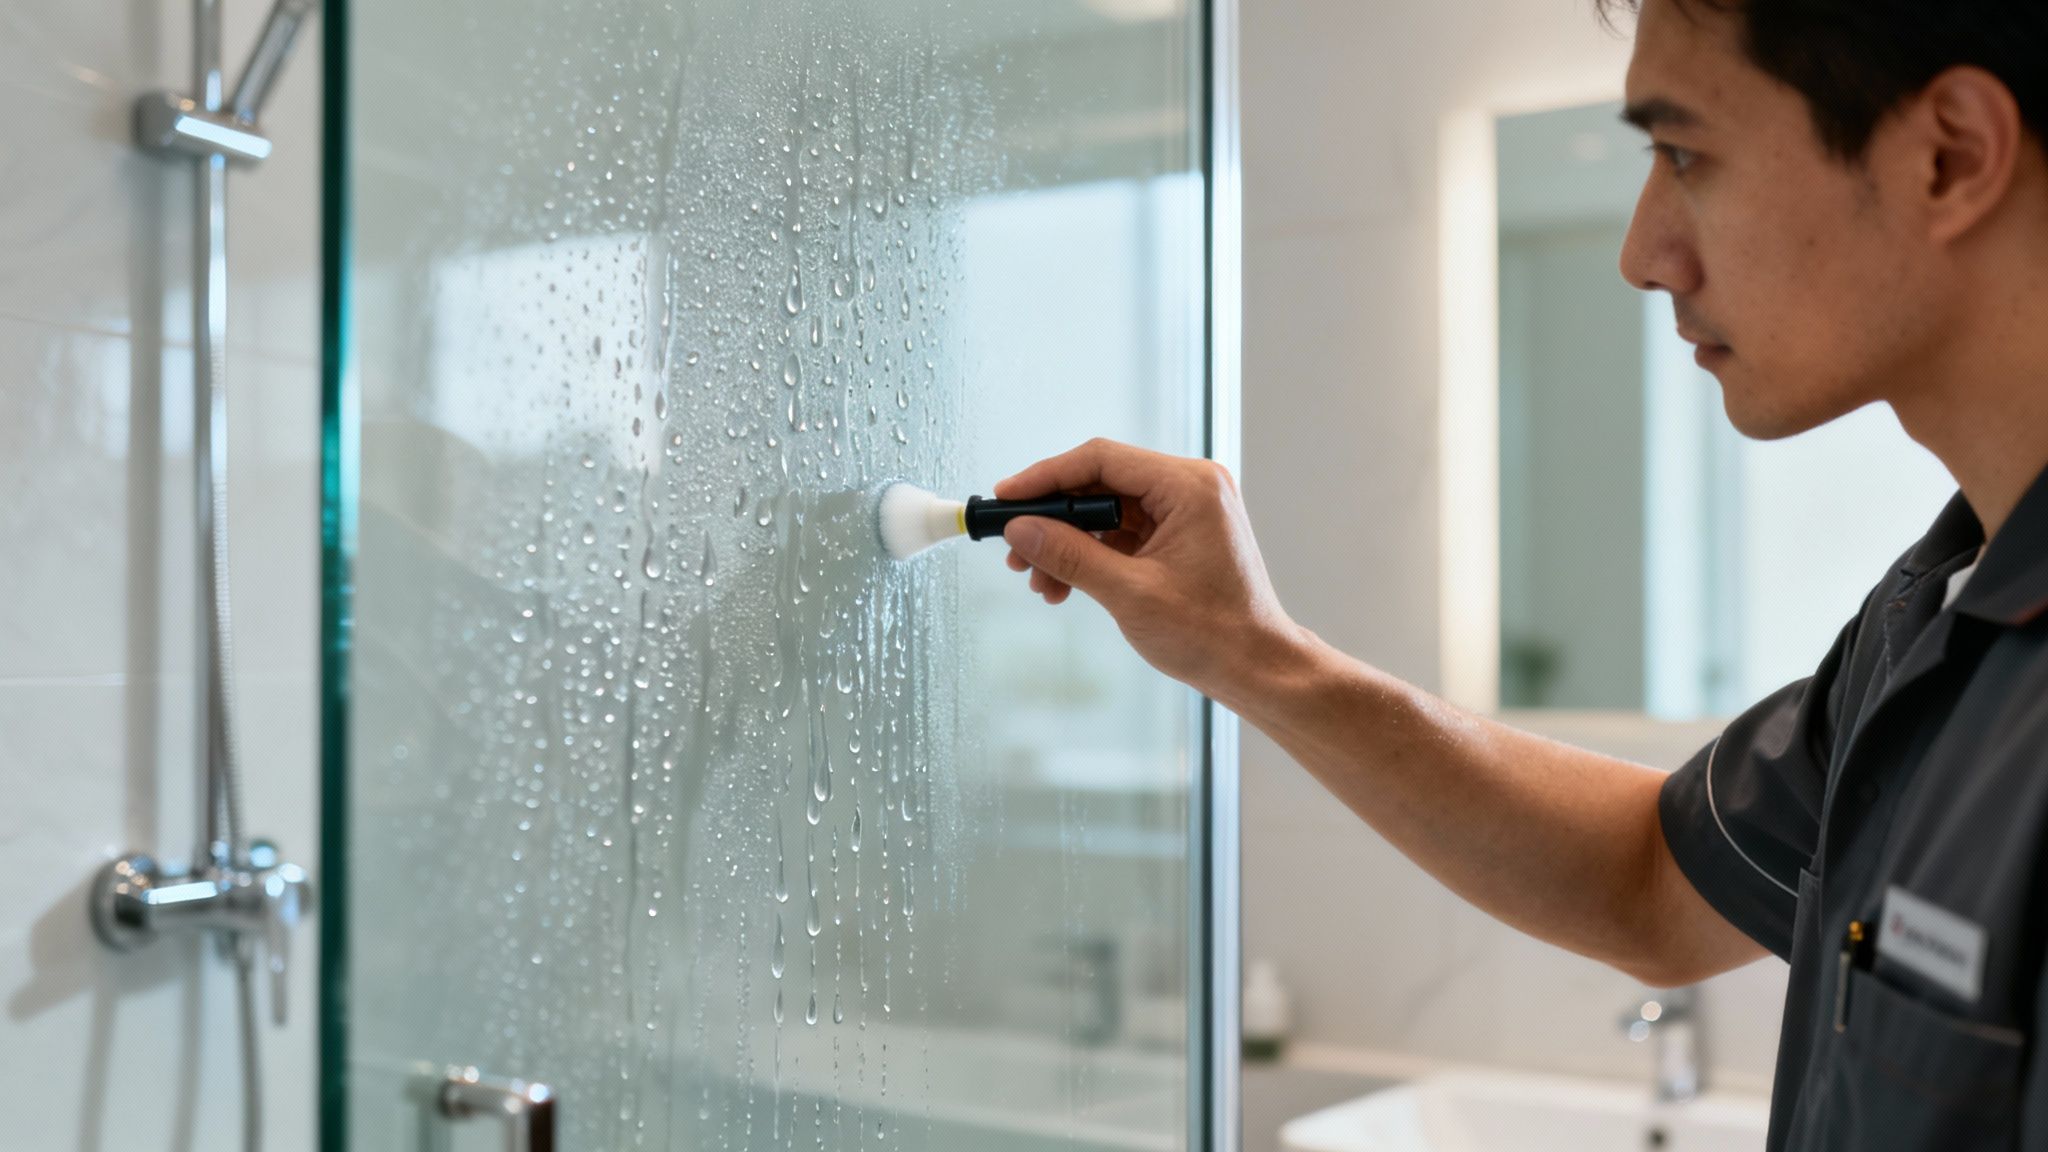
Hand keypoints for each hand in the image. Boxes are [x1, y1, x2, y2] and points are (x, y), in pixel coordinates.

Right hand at [995, 438, 1302, 698]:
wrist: (1256, 668)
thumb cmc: (1213, 634)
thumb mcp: (1130, 594)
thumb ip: (1070, 555)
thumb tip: (1019, 529)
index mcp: (1190, 486)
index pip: (1101, 460)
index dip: (1046, 477)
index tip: (1007, 497)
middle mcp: (1190, 487)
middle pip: (1100, 482)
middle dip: (1053, 518)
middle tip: (1015, 549)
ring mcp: (1185, 510)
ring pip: (1105, 510)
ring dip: (1067, 542)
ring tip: (1038, 579)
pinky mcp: (1178, 534)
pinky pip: (1120, 532)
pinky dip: (1089, 554)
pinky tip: (1063, 584)